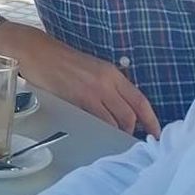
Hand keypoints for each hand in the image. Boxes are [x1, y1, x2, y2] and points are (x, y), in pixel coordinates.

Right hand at [0, 26, 160, 137]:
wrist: (38, 53)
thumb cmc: (62, 61)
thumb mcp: (93, 69)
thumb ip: (108, 86)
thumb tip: (118, 108)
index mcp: (113, 74)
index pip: (140, 100)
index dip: (151, 119)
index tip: (156, 133)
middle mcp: (107, 82)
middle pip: (130, 115)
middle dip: (131, 132)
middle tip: (128, 141)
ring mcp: (93, 91)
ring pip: (114, 121)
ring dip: (116, 134)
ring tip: (113, 141)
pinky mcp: (77, 99)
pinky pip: (96, 121)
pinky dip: (100, 131)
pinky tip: (98, 135)